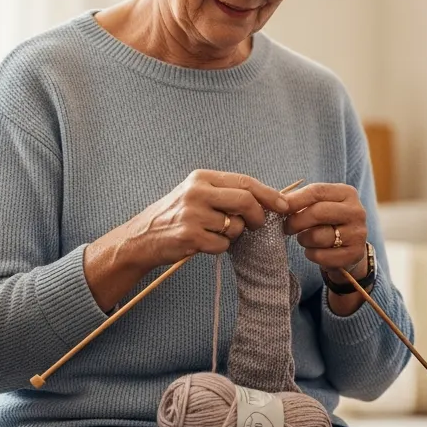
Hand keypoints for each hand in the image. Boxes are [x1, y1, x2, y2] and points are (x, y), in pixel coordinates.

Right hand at [91, 170, 290, 279]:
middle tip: (258, 225)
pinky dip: (219, 248)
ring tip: (212, 233)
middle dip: (258, 216)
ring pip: (235, 226)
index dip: (269, 194)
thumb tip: (264, 199)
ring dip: (231, 235)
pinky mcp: (190, 236)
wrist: (141, 237)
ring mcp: (193, 214)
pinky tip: (203, 244)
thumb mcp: (196, 193)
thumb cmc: (174, 216)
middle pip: (246, 201)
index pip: (245, 182)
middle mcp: (197, 192)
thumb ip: (225, 193)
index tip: (285, 205)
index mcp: (202, 177)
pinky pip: (222, 245)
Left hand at [283, 183, 368, 316]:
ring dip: (304, 240)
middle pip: (317, 212)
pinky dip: (311, 255)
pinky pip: (321, 255)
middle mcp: (356, 211)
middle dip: (295, 221)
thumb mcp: (319, 206)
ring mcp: (358, 233)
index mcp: (347, 193)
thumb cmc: (327, 223)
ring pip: (318, 236)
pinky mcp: (354, 254)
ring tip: (305, 239)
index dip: (294, 200)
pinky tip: (314, 251)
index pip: (316, 191)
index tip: (278, 208)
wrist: (348, 249)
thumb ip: (301, 201)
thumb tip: (278, 202)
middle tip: (286, 227)